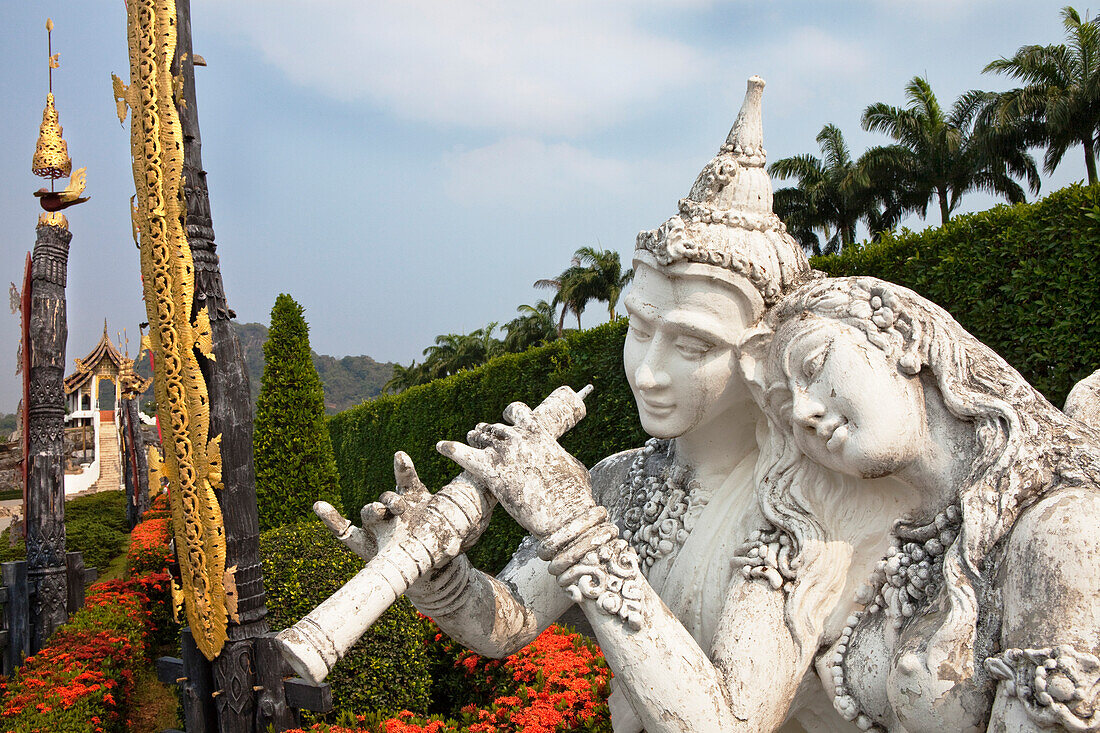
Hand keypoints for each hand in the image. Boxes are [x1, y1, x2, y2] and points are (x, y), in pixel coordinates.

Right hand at [315, 451, 491, 562]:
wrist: (434, 576)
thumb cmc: (447, 543)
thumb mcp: (469, 526)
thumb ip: (481, 505)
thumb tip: (498, 484)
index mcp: (415, 500)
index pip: (408, 480)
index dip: (403, 468)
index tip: (400, 455)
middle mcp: (395, 511)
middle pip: (387, 497)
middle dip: (389, 498)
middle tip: (395, 503)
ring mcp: (380, 528)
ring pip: (369, 513)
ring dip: (371, 509)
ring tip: (377, 511)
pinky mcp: (366, 546)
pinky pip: (343, 533)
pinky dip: (329, 519)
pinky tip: (319, 506)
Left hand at [436, 400, 595, 538]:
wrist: (564, 512)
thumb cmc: (574, 494)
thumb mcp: (573, 467)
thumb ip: (559, 458)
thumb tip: (561, 462)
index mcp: (538, 433)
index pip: (517, 411)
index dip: (510, 414)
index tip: (506, 419)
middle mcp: (517, 439)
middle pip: (495, 427)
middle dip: (489, 432)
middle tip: (483, 437)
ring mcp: (502, 454)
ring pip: (480, 438)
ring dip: (474, 438)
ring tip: (470, 440)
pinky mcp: (491, 472)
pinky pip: (464, 456)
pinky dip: (451, 449)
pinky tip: (441, 446)